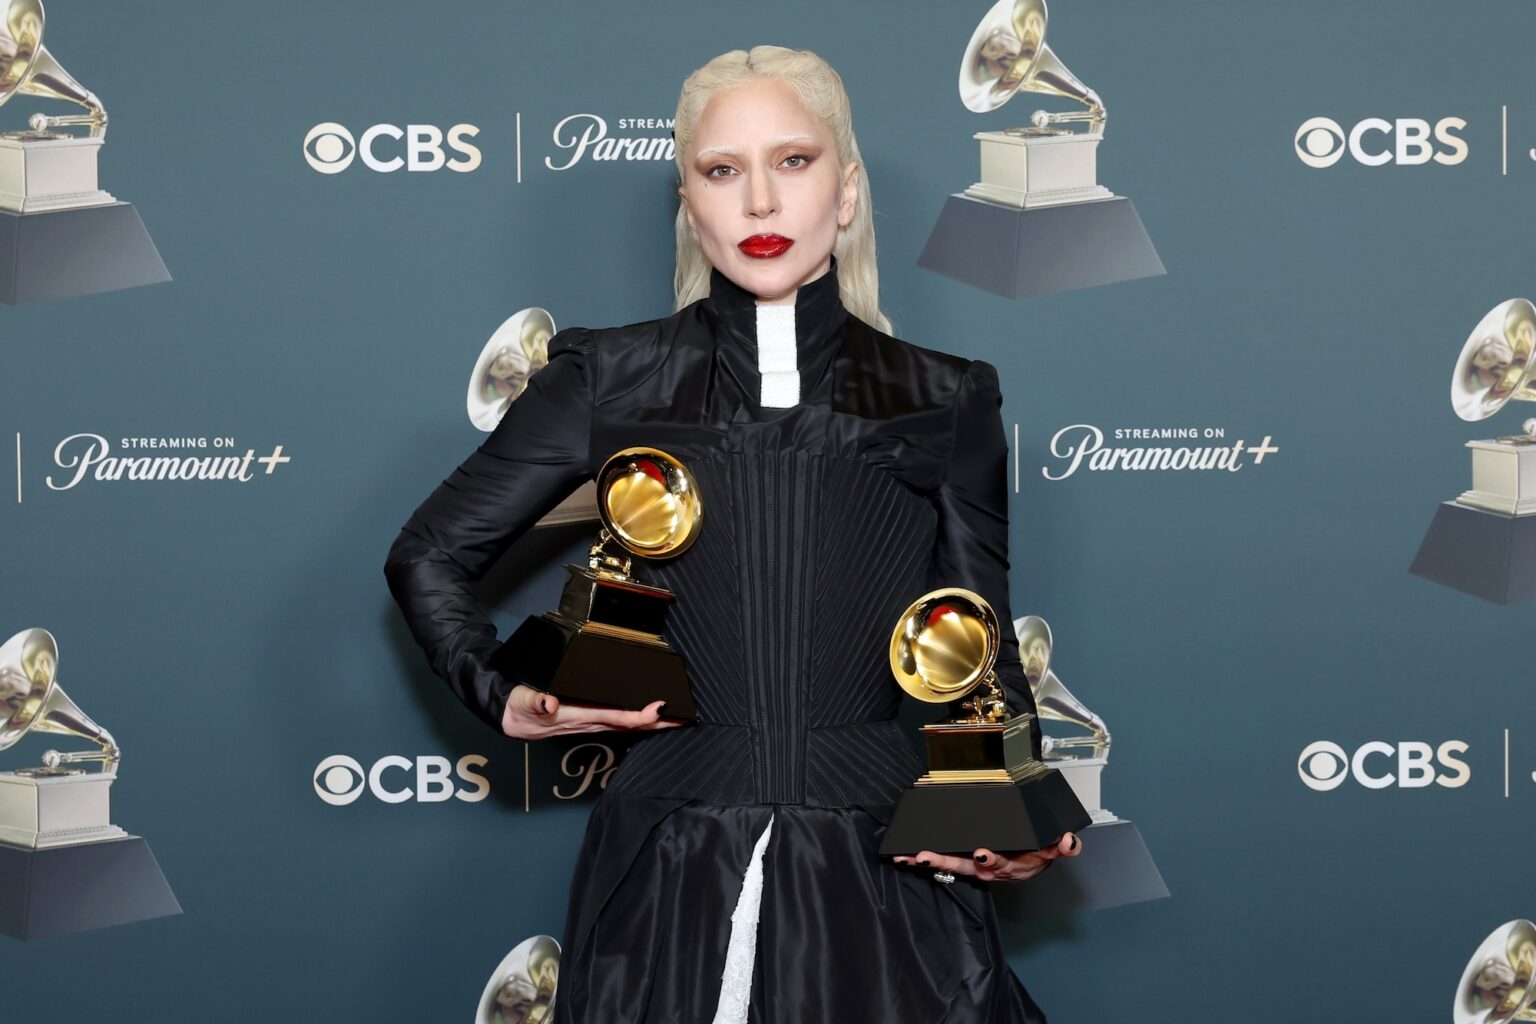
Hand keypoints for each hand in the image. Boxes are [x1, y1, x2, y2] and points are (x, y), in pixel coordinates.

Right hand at [500, 684, 686, 738]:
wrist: (509, 718)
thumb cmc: (518, 708)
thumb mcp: (522, 701)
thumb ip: (536, 701)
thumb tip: (550, 703)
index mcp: (576, 716)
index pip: (614, 717)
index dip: (638, 715)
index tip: (658, 708)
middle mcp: (588, 723)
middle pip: (629, 725)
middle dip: (657, 723)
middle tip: (683, 717)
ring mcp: (589, 724)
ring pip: (626, 725)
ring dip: (650, 723)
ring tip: (673, 717)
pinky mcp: (587, 721)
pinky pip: (617, 722)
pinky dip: (635, 720)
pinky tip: (647, 717)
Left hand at [891, 832, 1081, 881]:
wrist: (1028, 863)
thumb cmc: (1035, 854)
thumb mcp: (1051, 850)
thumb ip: (1061, 846)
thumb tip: (1070, 842)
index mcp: (1008, 864)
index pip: (999, 861)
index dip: (990, 858)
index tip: (981, 852)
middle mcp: (987, 868)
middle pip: (963, 865)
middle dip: (944, 861)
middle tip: (924, 856)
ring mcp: (973, 866)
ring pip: (949, 865)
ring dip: (928, 862)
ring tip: (908, 857)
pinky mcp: (964, 861)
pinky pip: (943, 861)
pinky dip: (925, 861)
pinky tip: (906, 855)